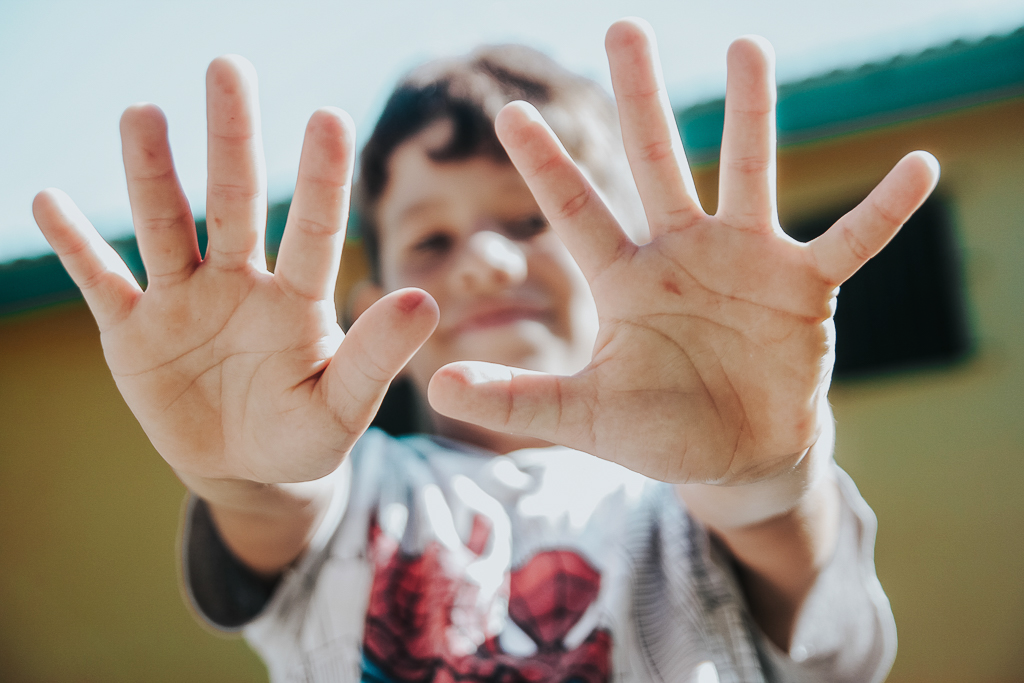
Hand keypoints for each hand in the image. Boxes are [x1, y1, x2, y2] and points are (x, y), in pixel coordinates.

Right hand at [33, 56, 438, 487]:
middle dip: (232, 139)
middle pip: (234, 201)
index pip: (313, 231)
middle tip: (228, 68)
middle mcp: (240, 282)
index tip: (328, 116)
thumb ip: (375, 358)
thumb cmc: (303, 435)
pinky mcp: (132, 330)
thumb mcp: (341, 407)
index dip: (320, 178)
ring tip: (141, 114)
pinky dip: (74, 246)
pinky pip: (101, 280)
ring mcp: (183, 300)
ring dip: (151, 173)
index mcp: (297, 299)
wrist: (247, 468)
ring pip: (165, 225)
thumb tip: (425, 302)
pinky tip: (47, 200)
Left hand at [428, 19, 938, 486]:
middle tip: (621, 25)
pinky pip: (849, 241)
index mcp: (625, 278)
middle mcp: (682, 252)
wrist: (733, 456)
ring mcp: (745, 261)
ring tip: (747, 46)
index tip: (508, 111)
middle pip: (656, 161)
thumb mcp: (585, 415)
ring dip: (751, 112)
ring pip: (746, 173)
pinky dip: (881, 211)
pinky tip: (920, 169)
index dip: (544, 165)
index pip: (578, 211)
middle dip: (639, 97)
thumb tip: (435, 387)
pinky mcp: (803, 288)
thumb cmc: (658, 429)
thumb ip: (519, 400)